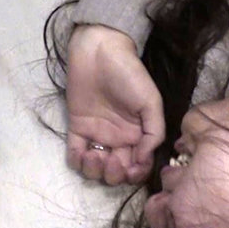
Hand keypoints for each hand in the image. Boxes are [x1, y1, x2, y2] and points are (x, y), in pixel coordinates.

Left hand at [66, 25, 164, 184]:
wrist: (101, 53)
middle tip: (114, 160)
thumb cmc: (131, 76)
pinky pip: (74, 155)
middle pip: (118, 171)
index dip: (136, 173)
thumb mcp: (152, 102)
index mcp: (140, 135)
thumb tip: (145, 159)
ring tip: (97, 156)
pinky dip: (77, 161)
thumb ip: (154, 132)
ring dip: (96, 171)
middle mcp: (120, 139)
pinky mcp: (77, 129)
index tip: (132, 167)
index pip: (140, 165)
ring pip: (96, 168)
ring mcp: (98, 135)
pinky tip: (83, 153)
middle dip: (116, 174)